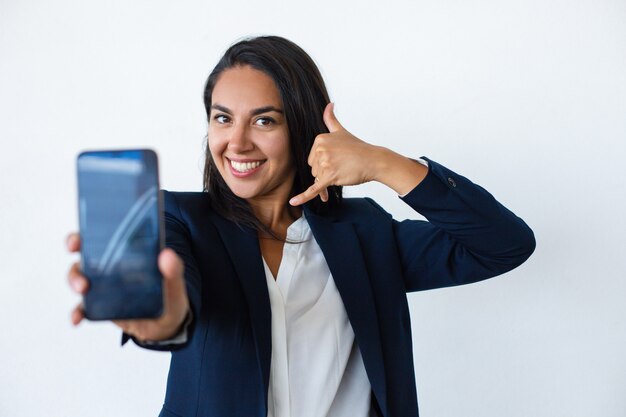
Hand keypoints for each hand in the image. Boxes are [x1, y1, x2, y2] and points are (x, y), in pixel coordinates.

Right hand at [66, 233, 189, 341]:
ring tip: (83, 289)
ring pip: (79, 278)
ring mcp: (104, 286)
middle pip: (84, 256)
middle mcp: (111, 266)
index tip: (78, 240)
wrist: (166, 325)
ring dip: (75, 281)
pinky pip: (82, 308)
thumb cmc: (168, 298)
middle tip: (77, 262)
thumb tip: (168, 254)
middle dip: (76, 254)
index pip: (102, 237)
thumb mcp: (175, 284)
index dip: (85, 235)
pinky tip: (76, 319)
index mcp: (127, 254)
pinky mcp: (101, 307)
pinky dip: (76, 312)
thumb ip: (174, 270)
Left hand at [289, 103, 381, 205]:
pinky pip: (314, 189)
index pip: (312, 158)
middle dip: (325, 172)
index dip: (323, 162)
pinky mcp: (329, 177)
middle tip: (342, 166)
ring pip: (318, 179)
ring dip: (328, 181)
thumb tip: (329, 104)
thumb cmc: (358, 148)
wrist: (373, 160)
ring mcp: (325, 163)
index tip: (337, 159)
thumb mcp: (341, 131)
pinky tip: (293, 202)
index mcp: (319, 139)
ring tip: (343, 172)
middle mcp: (320, 150)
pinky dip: (303, 197)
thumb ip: (331, 119)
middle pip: (313, 168)